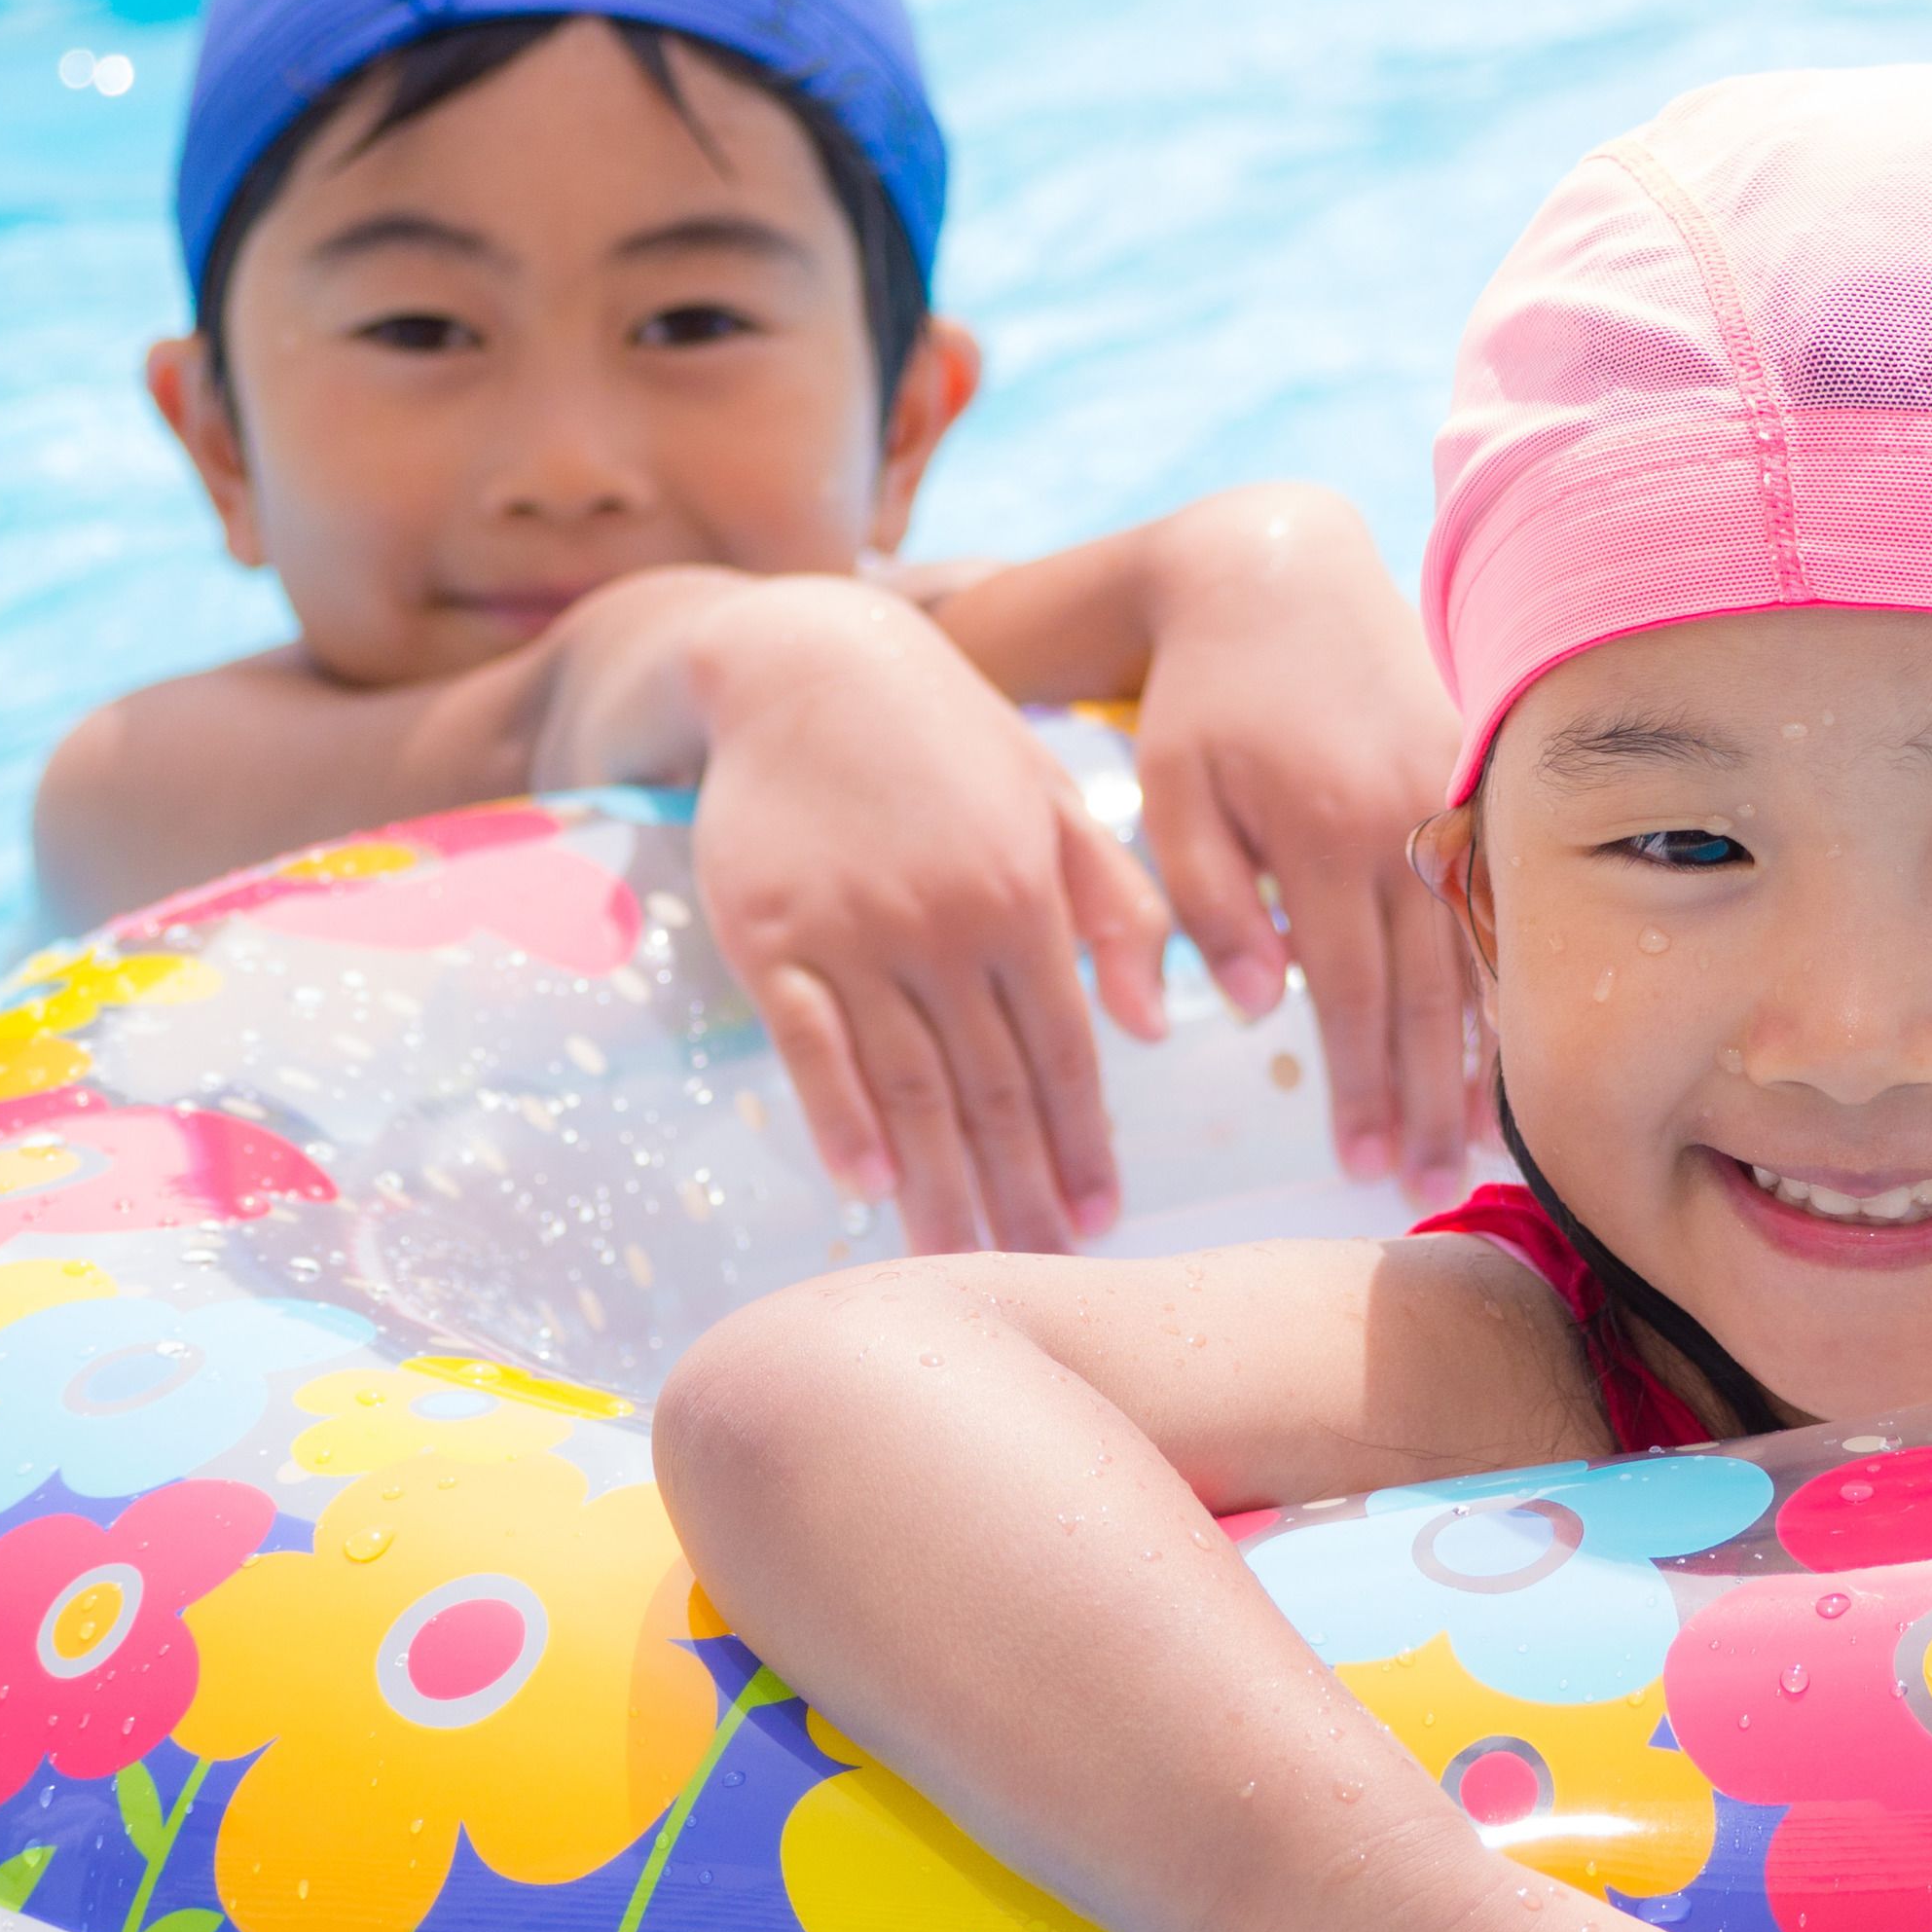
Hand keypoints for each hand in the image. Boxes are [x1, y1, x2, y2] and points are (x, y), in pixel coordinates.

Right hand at [538, 572, 1168, 1254]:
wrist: (809, 659)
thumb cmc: (947, 736)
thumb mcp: (1053, 801)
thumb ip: (1116, 908)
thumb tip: (1159, 1026)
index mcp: (1027, 899)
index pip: (1067, 1052)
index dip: (1084, 1145)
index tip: (1102, 1223)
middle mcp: (949, 927)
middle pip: (993, 1089)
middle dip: (1020, 1193)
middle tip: (1039, 1272)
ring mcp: (857, 934)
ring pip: (909, 1085)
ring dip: (938, 1184)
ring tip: (956, 1263)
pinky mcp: (772, 936)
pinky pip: (811, 1046)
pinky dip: (838, 1119)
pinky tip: (863, 1184)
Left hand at [1131, 490, 1481, 1203]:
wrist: (1277, 575)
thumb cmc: (1205, 699)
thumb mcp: (1172, 791)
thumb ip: (1206, 901)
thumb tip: (1264, 1004)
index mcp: (1321, 830)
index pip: (1351, 992)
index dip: (1362, 1085)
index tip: (1360, 1167)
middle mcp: (1403, 818)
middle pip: (1427, 989)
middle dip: (1427, 1096)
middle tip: (1428, 1185)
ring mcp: (1454, 795)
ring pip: (1478, 949)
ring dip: (1479, 1051)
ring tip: (1478, 1141)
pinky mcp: (1481, 776)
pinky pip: (1503, 895)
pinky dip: (1509, 973)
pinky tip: (1515, 1037)